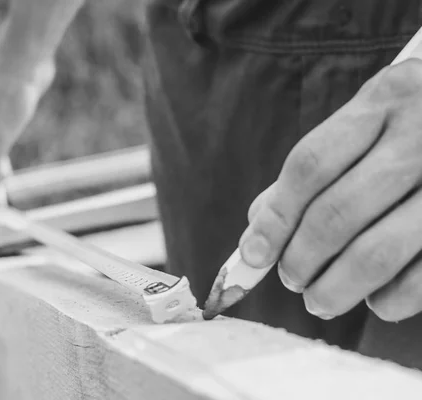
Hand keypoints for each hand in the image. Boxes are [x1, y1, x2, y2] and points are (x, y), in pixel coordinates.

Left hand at [241, 59, 421, 321]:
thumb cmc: (416, 128)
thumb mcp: (370, 124)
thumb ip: (314, 171)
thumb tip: (258, 228)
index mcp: (387, 98)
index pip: (310, 165)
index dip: (276, 218)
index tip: (252, 256)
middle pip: (336, 212)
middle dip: (300, 258)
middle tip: (290, 279)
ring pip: (377, 251)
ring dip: (336, 288)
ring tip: (319, 300)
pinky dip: (391, 300)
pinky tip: (376, 302)